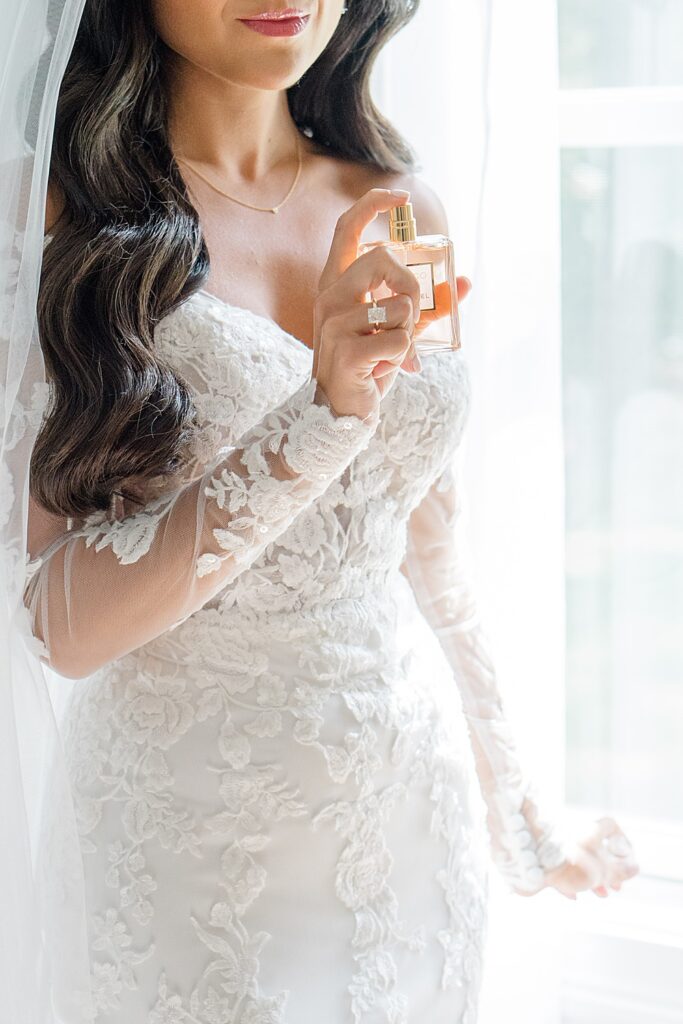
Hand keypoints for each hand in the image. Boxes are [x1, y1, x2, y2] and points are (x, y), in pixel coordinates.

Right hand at [312, 187, 472, 420]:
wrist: (342, 414)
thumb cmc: (369, 368)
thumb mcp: (398, 331)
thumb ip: (427, 308)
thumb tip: (465, 283)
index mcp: (336, 285)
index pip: (346, 227)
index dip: (373, 203)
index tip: (401, 195)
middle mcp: (328, 297)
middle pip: (384, 259)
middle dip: (412, 288)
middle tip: (409, 320)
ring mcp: (332, 322)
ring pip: (399, 307)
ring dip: (407, 335)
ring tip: (389, 355)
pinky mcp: (344, 350)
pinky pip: (397, 341)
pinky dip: (402, 358)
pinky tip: (382, 371)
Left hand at [542, 816, 639, 900]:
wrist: (528, 860)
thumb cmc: (568, 864)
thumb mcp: (602, 870)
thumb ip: (621, 870)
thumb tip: (635, 868)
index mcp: (588, 828)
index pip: (611, 826)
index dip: (622, 843)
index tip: (626, 862)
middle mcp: (572, 829)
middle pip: (596, 847)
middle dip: (608, 870)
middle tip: (614, 887)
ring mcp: (556, 841)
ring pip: (578, 858)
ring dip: (591, 878)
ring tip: (599, 894)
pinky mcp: (541, 853)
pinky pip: (558, 865)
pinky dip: (569, 880)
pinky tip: (572, 895)